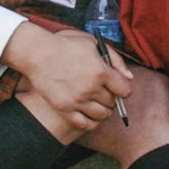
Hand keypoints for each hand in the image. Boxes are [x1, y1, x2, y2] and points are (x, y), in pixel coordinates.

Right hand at [4, 26, 133, 132]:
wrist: (38, 53)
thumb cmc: (66, 45)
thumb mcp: (94, 44)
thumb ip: (116, 60)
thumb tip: (130, 78)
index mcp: (101, 71)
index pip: (125, 90)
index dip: (122, 87)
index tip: (116, 85)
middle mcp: (91, 88)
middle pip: (112, 103)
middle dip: (111, 97)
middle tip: (102, 91)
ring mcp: (77, 101)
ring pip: (101, 115)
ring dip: (102, 110)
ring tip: (96, 102)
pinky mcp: (64, 109)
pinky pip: (85, 124)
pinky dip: (91, 122)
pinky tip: (88, 113)